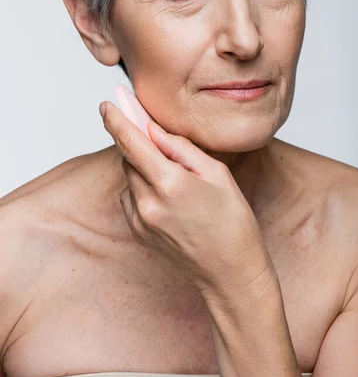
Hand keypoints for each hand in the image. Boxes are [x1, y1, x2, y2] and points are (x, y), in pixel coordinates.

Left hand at [99, 101, 274, 297]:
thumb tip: (153, 130)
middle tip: (157, 139)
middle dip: (138, 144)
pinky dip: (143, 188)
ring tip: (177, 181)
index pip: (132, 143)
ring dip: (143, 168)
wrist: (230, 271)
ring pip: (130, 178)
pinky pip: (131, 197)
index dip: (116, 120)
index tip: (107, 105)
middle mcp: (149, 203)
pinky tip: (169, 199)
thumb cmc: (233, 221)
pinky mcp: (138, 232)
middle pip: (129, 158)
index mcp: (170, 183)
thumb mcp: (216, 173)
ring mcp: (141, 220)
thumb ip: (180, 148)